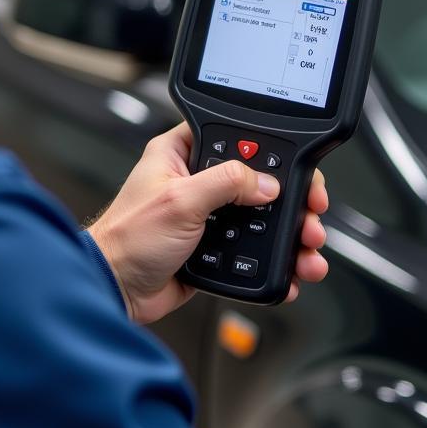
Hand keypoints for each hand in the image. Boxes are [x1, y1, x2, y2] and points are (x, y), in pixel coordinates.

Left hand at [86, 123, 328, 324]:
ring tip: (308, 248)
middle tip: (311, 214)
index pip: (239, 137)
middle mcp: (198, 181)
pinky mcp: (215, 247)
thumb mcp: (180, 201)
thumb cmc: (126, 239)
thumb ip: (226, 183)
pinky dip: (276, 260)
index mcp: (182, 153)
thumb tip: (266, 182)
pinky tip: (291, 268)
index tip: (299, 169)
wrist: (115, 290)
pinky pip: (254, 249)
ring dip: (290, 234)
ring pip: (263, 217)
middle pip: (261, 180)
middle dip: (292, 201)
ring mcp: (209, 215)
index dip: (273, 151)